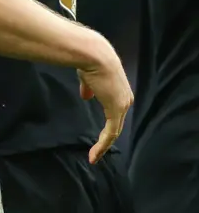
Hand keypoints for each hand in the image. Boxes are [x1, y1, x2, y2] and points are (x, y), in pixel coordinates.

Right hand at [78, 46, 133, 163]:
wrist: (94, 55)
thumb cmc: (90, 61)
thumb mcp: (89, 77)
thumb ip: (89, 88)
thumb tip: (85, 96)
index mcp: (120, 91)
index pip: (115, 113)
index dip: (106, 125)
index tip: (96, 135)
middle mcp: (126, 99)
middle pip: (116, 125)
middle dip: (105, 140)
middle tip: (95, 152)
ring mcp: (122, 106)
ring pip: (114, 131)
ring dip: (103, 145)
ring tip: (93, 157)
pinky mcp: (116, 110)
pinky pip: (110, 133)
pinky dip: (102, 145)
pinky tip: (94, 154)